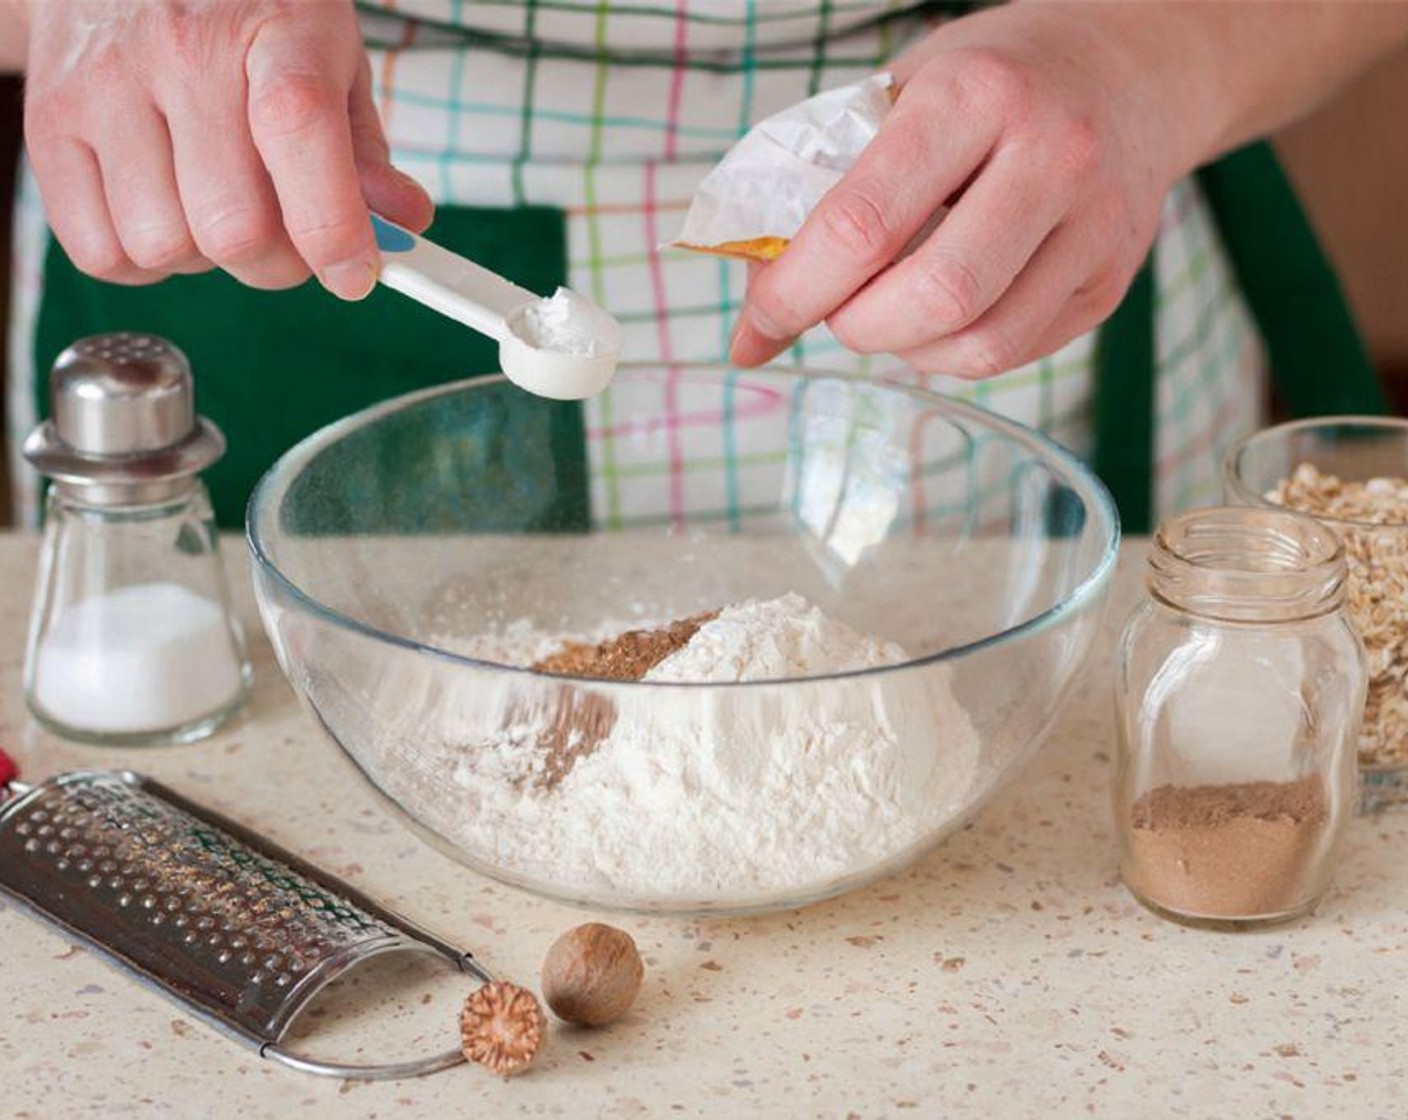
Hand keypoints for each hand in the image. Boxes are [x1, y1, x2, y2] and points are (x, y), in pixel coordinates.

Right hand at [21, 0, 432, 298]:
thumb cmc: (244, 19)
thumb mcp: (329, 62)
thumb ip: (365, 154)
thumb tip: (401, 227)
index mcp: (274, 30)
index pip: (299, 133)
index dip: (334, 227)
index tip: (357, 274)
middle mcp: (181, 53)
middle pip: (233, 227)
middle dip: (277, 262)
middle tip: (288, 238)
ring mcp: (104, 86)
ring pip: (165, 248)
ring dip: (205, 259)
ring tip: (214, 206)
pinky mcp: (49, 123)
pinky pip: (102, 252)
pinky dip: (142, 262)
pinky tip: (164, 213)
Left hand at [729, 3, 1205, 376]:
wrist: (1127, 71)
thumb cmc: (991, 84)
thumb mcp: (901, 94)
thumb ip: (826, 185)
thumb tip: (757, 307)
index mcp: (975, 94)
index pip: (863, 223)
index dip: (793, 291)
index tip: (757, 323)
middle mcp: (1051, 155)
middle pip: (933, 296)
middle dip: (857, 327)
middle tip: (835, 312)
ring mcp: (1095, 224)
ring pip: (978, 343)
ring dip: (905, 350)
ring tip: (885, 315)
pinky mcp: (1110, 281)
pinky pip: (1012, 353)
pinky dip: (950, 354)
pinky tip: (937, 318)